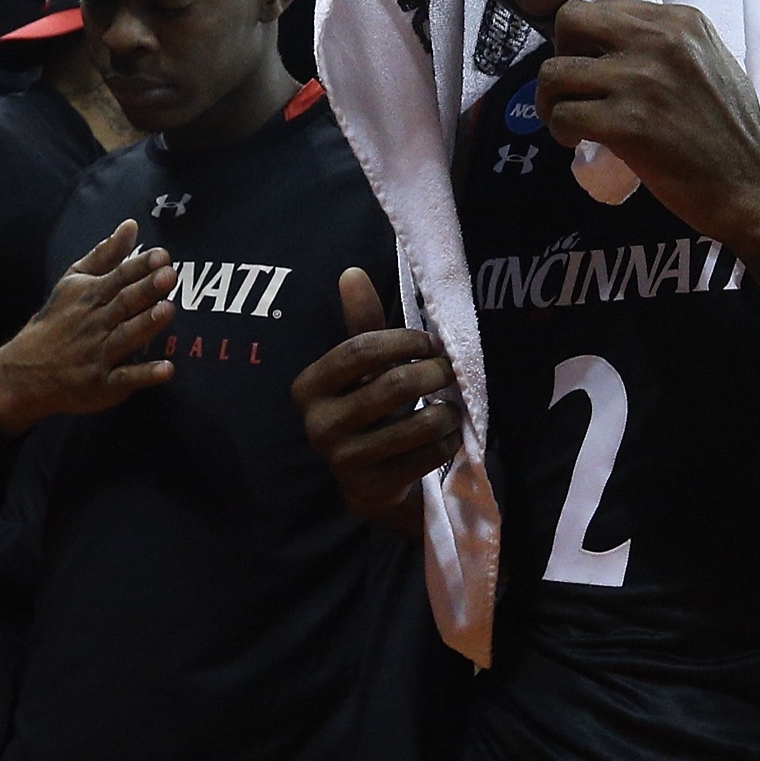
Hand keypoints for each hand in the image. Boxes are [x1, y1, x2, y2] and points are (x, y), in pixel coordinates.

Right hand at [0, 221, 178, 436]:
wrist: (25, 371)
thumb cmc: (59, 320)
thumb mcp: (75, 282)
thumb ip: (105, 255)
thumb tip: (131, 225)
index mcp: (91, 296)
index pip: (119, 278)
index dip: (140, 267)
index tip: (162, 256)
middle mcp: (96, 324)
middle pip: (124, 304)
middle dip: (146, 290)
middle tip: (169, 275)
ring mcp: (99, 354)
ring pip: (126, 337)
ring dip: (146, 325)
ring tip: (168, 310)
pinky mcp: (103, 384)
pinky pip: (125, 378)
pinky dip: (144, 374)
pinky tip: (167, 369)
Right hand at [290, 268, 459, 538]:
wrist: (369, 481)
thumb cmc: (367, 409)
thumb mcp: (361, 369)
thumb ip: (360, 322)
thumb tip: (352, 272)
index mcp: (309, 387)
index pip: (359, 350)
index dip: (403, 341)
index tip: (430, 343)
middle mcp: (318, 425)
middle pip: (393, 386)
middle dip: (433, 374)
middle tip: (449, 371)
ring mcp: (343, 460)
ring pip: (417, 424)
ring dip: (447, 411)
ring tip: (451, 406)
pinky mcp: (371, 488)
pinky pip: (426, 456)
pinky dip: (447, 441)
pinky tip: (447, 435)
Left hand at [534, 0, 759, 246]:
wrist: (751, 187)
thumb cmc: (732, 133)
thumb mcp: (710, 63)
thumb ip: (667, 44)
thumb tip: (612, 41)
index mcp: (680, 21)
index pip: (604, 8)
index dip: (588, 40)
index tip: (595, 69)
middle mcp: (659, 40)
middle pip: (570, 22)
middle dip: (561, 56)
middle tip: (575, 88)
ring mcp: (642, 81)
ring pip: (554, 73)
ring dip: (552, 100)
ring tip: (570, 120)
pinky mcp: (627, 123)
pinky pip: (563, 116)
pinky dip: (561, 131)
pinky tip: (579, 142)